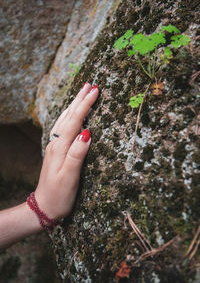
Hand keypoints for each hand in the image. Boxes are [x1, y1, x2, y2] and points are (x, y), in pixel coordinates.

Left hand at [35, 83, 98, 219]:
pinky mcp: (56, 150)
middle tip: (90, 84)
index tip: (96, 90)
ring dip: (74, 104)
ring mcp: (54, 146)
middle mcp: (56, 143)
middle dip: (80, 99)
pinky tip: (71, 114)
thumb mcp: (69, 177)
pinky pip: (63, 126)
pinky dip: (69, 115)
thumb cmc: (59, 195)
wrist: (43, 206)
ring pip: (64, 119)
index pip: (75, 120)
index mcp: (60, 147)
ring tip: (82, 93)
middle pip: (68, 115)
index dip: (86, 104)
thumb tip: (87, 133)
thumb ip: (77, 154)